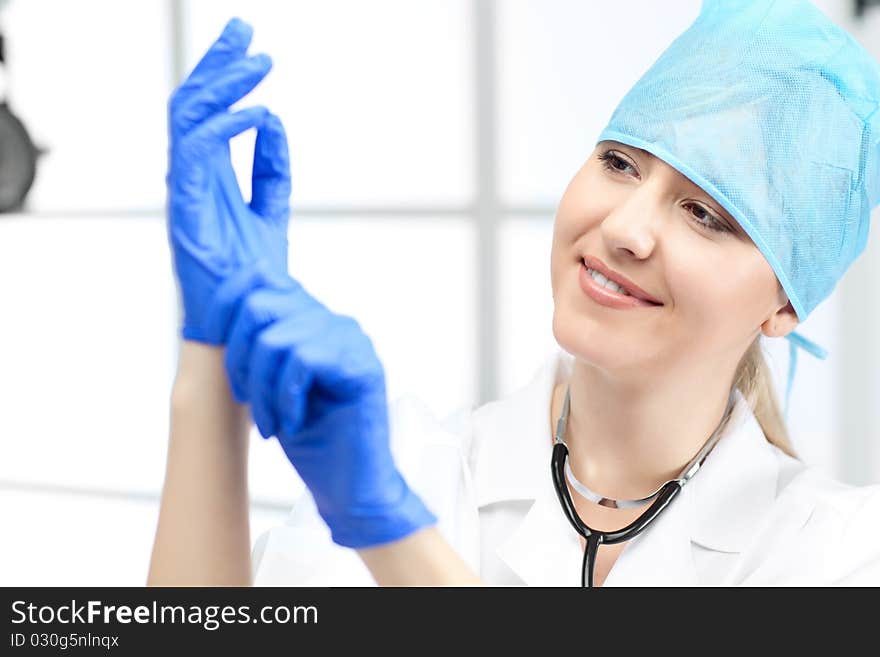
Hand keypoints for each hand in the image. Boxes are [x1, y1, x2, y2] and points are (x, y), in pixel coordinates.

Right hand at [166, 17, 292, 343]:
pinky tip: (257, 113)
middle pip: (194, 105)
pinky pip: (198, 156)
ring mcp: (186, 194)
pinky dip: (226, 128)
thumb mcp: (272, 212)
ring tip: (258, 62)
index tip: (249, 44)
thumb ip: (271, 170)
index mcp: (210, 177)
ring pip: (190, 120)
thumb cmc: (253, 277)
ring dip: (223, 86)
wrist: (247, 324)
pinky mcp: (187, 212)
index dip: (225, 75)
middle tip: (245, 29)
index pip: (209, 112)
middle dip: (218, 64)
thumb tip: (272, 121)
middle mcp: (193, 179)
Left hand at [225, 282, 437, 548]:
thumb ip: (255, 345)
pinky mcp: (363, 367)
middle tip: (247, 399)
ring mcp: (353, 342)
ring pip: (276, 339)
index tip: (207, 339)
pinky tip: (293, 423)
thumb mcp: (269, 385)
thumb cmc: (310, 440)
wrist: (349, 487)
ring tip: (270, 422)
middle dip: (238, 356)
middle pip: (261, 304)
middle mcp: (336, 323)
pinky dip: (286, 398)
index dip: (226, 303)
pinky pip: (303, 360)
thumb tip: (214, 317)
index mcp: (314, 321)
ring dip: (261, 389)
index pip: (264, 278)